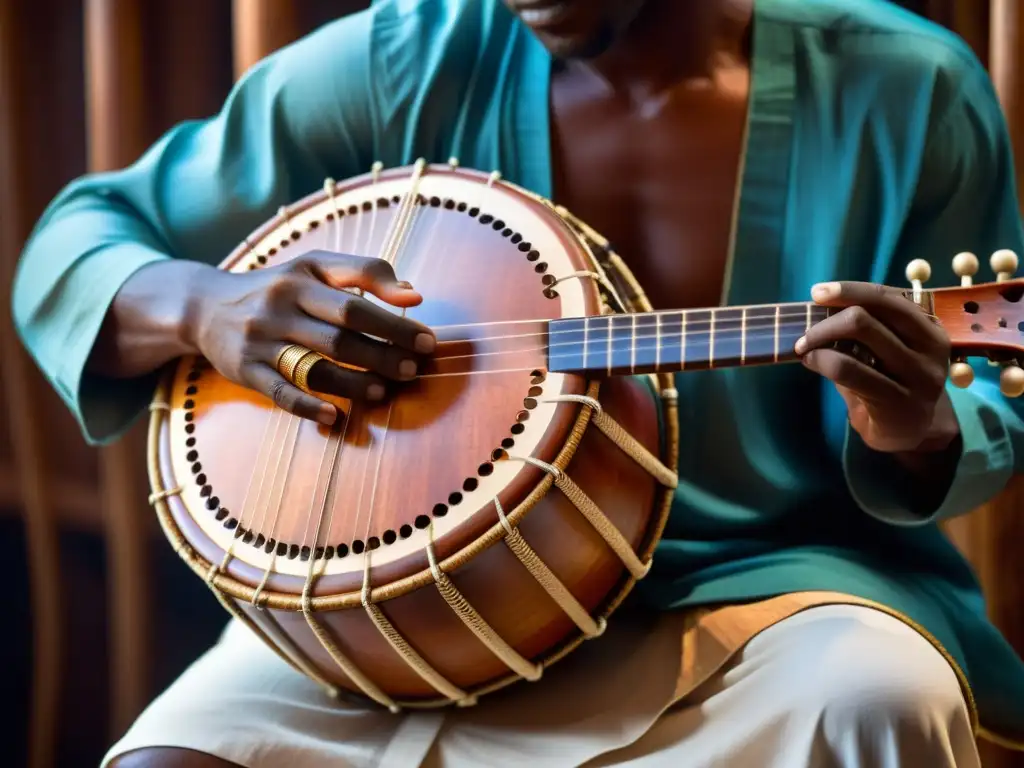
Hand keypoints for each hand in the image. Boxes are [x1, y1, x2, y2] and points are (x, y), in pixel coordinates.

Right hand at [187, 249, 434, 424]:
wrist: (204, 305)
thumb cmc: (277, 289)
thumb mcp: (312, 269)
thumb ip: (363, 274)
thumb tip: (414, 294)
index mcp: (303, 276)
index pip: (357, 292)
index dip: (395, 315)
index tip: (426, 338)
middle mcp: (280, 303)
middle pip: (343, 331)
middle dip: (385, 351)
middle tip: (415, 368)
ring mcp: (261, 338)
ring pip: (316, 364)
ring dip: (356, 381)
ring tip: (385, 390)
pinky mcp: (245, 369)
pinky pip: (280, 392)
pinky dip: (308, 406)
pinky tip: (335, 416)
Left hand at [794, 281, 958, 453]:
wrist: (906, 435)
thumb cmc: (889, 384)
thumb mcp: (885, 351)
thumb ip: (867, 327)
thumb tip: (822, 303)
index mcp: (929, 328)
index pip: (889, 297)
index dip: (850, 290)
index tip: (818, 292)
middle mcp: (931, 348)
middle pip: (869, 314)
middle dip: (828, 319)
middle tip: (805, 333)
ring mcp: (919, 377)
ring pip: (858, 337)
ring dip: (819, 338)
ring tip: (805, 349)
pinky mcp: (899, 402)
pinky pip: (849, 369)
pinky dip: (822, 360)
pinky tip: (812, 363)